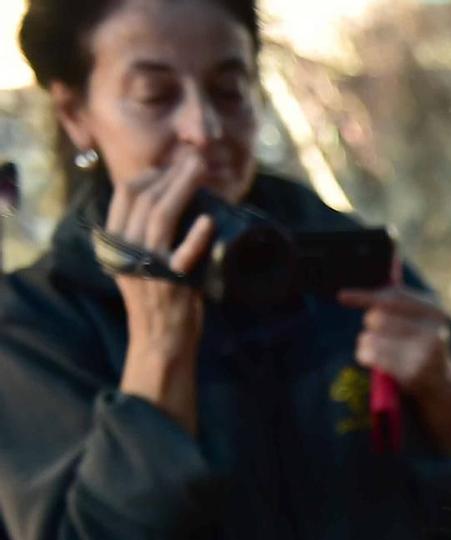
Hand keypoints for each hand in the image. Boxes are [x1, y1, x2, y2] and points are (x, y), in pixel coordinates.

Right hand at [106, 150, 211, 430]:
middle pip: (144, 200)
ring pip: (160, 218)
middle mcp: (126, 250)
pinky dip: (195, 237)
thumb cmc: (159, 299)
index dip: (150, 176)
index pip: (125, 196)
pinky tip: (208, 220)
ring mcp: (148, 266)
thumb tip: (170, 201)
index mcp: (116, 242)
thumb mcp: (141, 261)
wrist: (161, 341)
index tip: (171, 167)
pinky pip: (183, 256)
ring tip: (200, 174)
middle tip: (194, 160)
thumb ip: (147, 235)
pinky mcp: (172, 284)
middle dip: (170, 175)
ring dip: (183, 191)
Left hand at [338, 284, 450, 400]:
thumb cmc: (418, 339)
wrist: (440, 378)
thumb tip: (356, 288)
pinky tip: (376, 361)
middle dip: (371, 323)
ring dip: (366, 341)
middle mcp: (434, 330)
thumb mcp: (415, 315)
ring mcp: (425, 354)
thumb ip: (393, 298)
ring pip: (371, 338)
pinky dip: (366, 356)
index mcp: (435, 310)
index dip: (366, 295)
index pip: (395, 297)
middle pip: (378, 317)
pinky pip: (372, 357)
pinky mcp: (412, 373)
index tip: (342, 296)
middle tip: (380, 332)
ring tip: (379, 348)